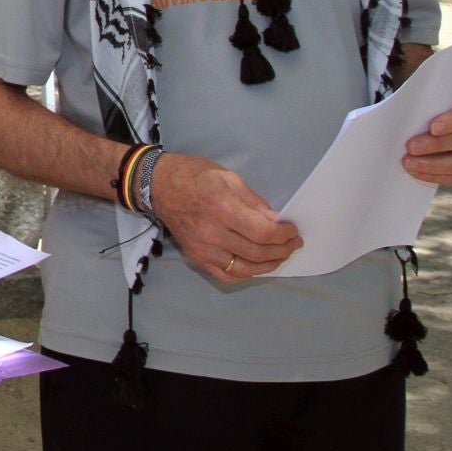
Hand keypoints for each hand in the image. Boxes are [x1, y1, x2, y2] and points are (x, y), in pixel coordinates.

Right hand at [146, 151, 301, 283]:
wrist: (158, 185)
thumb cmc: (194, 175)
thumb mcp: (229, 178)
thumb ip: (255, 203)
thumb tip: (277, 221)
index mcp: (220, 207)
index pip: (262, 232)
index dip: (284, 235)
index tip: (293, 232)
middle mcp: (210, 232)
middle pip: (257, 252)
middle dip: (282, 250)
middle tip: (292, 244)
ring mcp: (202, 249)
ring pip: (244, 269)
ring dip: (268, 265)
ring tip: (279, 256)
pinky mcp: (195, 257)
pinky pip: (226, 275)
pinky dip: (246, 274)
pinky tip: (256, 266)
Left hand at [403, 88, 451, 186]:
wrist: (444, 123)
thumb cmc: (436, 106)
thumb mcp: (434, 99)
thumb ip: (427, 104)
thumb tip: (407, 116)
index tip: (433, 128)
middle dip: (437, 145)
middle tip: (411, 147)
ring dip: (435, 165)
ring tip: (410, 163)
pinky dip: (437, 176)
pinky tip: (418, 172)